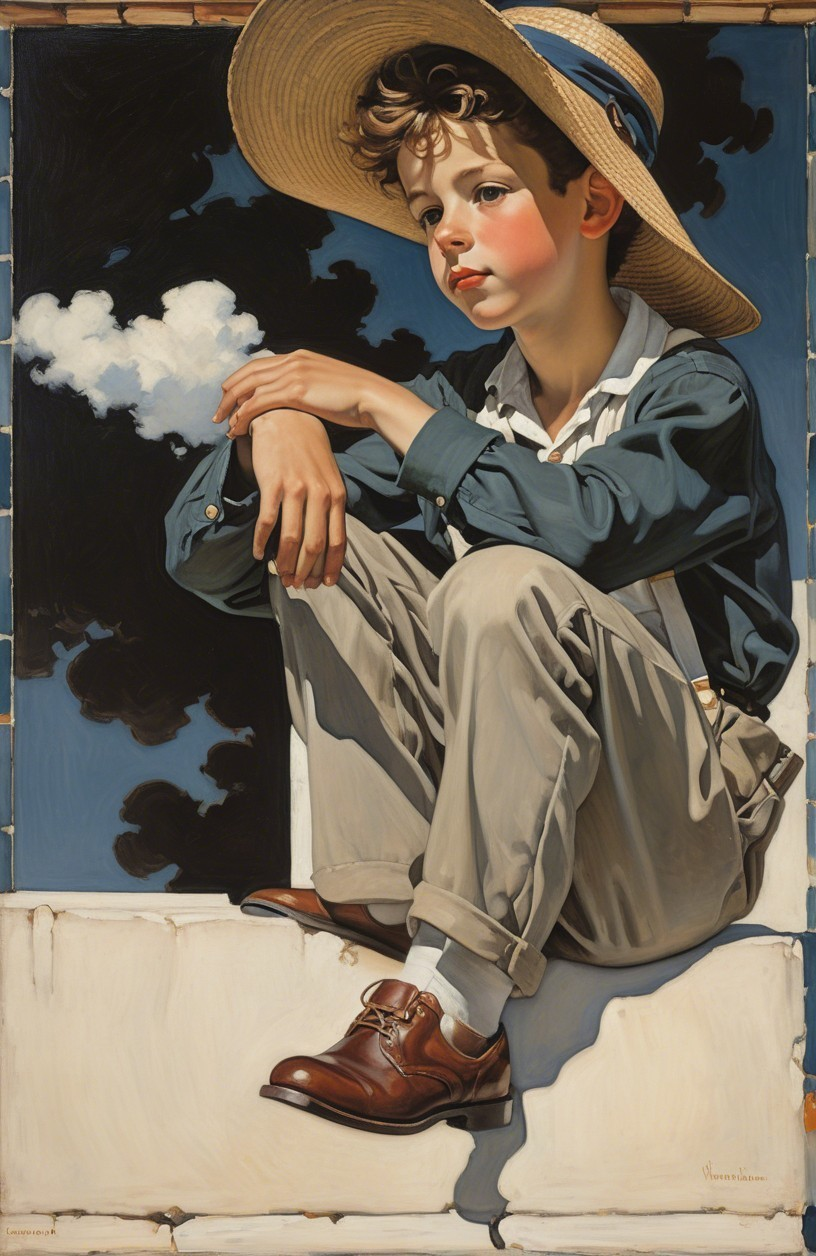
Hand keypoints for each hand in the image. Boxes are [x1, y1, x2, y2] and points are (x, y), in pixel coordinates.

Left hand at [213, 349, 380, 435]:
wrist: (373, 398)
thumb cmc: (355, 399)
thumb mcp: (327, 385)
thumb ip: (309, 386)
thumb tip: (301, 399)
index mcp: (299, 356)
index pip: (259, 366)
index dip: (240, 382)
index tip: (231, 399)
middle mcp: (292, 360)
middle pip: (248, 374)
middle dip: (229, 394)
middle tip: (218, 413)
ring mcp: (293, 373)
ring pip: (249, 388)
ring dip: (232, 408)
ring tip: (224, 425)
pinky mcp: (296, 390)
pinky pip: (259, 402)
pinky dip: (244, 415)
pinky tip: (238, 428)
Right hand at [244, 409, 345, 589]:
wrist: (287, 417)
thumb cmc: (308, 449)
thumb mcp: (329, 476)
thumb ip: (330, 505)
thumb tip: (325, 540)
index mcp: (337, 495)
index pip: (338, 540)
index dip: (331, 567)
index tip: (325, 584)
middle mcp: (320, 494)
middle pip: (315, 545)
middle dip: (307, 571)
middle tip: (299, 585)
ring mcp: (296, 489)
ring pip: (292, 539)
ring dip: (285, 563)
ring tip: (281, 576)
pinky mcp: (273, 483)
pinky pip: (267, 521)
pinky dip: (261, 542)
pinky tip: (258, 554)